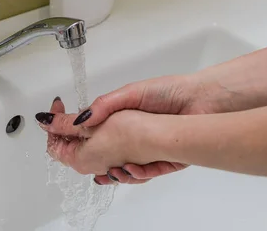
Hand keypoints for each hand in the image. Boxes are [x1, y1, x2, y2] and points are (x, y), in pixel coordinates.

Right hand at [37, 74, 226, 183]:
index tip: (61, 137)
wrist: (204, 102)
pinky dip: (140, 174)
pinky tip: (137, 168)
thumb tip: (81, 119)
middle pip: (106, 156)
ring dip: (120, 172)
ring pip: (124, 169)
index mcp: (119, 116)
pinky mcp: (161, 160)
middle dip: (98, 164)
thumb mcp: (131, 93)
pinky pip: (145, 173)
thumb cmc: (170, 91)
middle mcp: (131, 134)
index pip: (91, 131)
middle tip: (94, 167)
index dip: (76, 137)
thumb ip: (105, 105)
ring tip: (119, 169)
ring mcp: (145, 149)